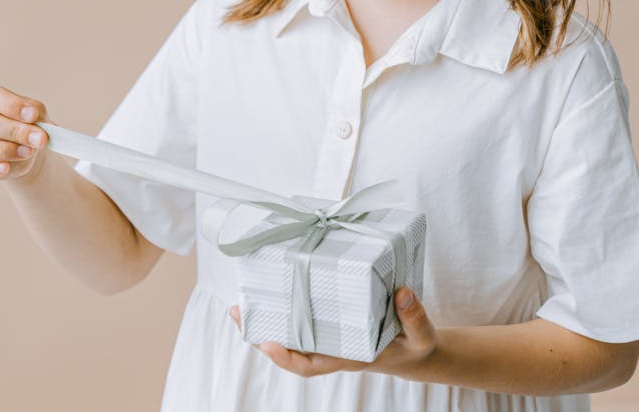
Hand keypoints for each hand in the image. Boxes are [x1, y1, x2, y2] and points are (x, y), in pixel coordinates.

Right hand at [0, 79, 49, 181]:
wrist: (27, 149)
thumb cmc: (26, 123)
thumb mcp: (35, 112)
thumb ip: (35, 114)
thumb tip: (36, 126)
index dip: (10, 105)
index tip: (32, 115)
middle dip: (13, 131)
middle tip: (39, 139)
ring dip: (3, 151)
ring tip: (27, 152)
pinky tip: (5, 168)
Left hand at [229, 288, 436, 378]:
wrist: (417, 352)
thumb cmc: (416, 345)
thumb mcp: (421, 334)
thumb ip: (414, 317)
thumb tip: (402, 293)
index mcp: (351, 356)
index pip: (312, 364)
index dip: (287, 357)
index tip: (266, 344)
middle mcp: (335, 348)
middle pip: (291, 350)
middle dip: (261, 336)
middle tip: (236, 311)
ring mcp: (332, 337)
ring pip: (293, 336)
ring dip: (267, 322)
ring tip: (241, 302)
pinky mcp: (334, 324)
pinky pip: (304, 322)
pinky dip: (285, 311)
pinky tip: (273, 292)